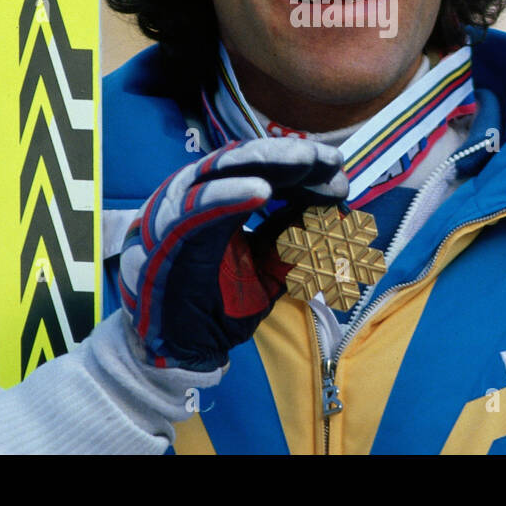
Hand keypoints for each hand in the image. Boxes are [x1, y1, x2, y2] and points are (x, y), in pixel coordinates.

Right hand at [118, 137, 346, 370]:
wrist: (179, 349)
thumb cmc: (219, 305)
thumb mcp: (268, 271)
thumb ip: (293, 241)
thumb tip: (332, 213)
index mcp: (223, 200)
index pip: (266, 171)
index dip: (304, 170)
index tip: (340, 177)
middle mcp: (199, 194)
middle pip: (247, 160)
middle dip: (291, 155)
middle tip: (331, 159)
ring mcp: (179, 208)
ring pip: (221, 169)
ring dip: (265, 160)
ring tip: (304, 159)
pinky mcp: (165, 233)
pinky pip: (196, 207)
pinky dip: (228, 195)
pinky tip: (261, 191)